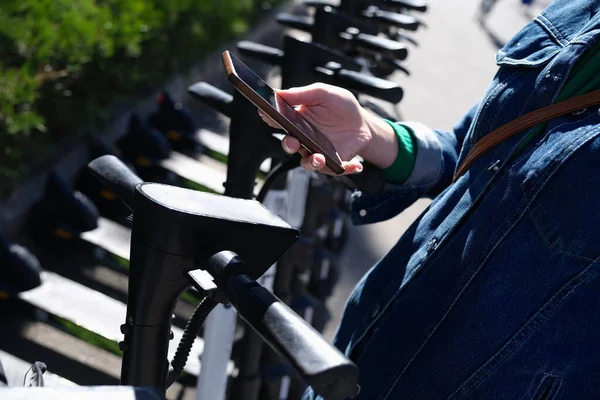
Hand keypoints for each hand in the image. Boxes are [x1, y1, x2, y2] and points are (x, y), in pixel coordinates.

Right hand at [258, 83, 396, 174]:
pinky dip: (344, 169)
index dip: (270, 118)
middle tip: (293, 142)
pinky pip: (334, 170)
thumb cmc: (341, 106)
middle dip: (289, 145)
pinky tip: (355, 165)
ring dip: (312, 162)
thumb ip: (302, 94)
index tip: (266, 114)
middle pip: (290, 145)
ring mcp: (316, 152)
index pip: (279, 121)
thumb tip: (279, 93)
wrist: (362, 123)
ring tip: (320, 158)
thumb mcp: (324, 94)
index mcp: (297, 121)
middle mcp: (303, 139)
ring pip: (308, 162)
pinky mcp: (332, 163)